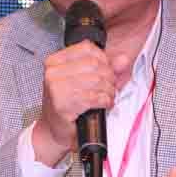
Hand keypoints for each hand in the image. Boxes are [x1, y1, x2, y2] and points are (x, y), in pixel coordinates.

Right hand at [32, 40, 127, 166]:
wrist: (53, 128)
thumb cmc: (66, 104)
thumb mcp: (83, 80)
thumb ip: (105, 67)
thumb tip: (122, 59)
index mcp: (55, 61)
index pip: (87, 48)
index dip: (104, 59)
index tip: (106, 69)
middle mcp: (53, 72)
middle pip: (94, 64)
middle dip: (109, 77)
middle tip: (110, 86)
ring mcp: (56, 88)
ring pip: (97, 80)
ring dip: (109, 90)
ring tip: (107, 96)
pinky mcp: (63, 104)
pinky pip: (94, 97)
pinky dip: (105, 101)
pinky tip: (103, 104)